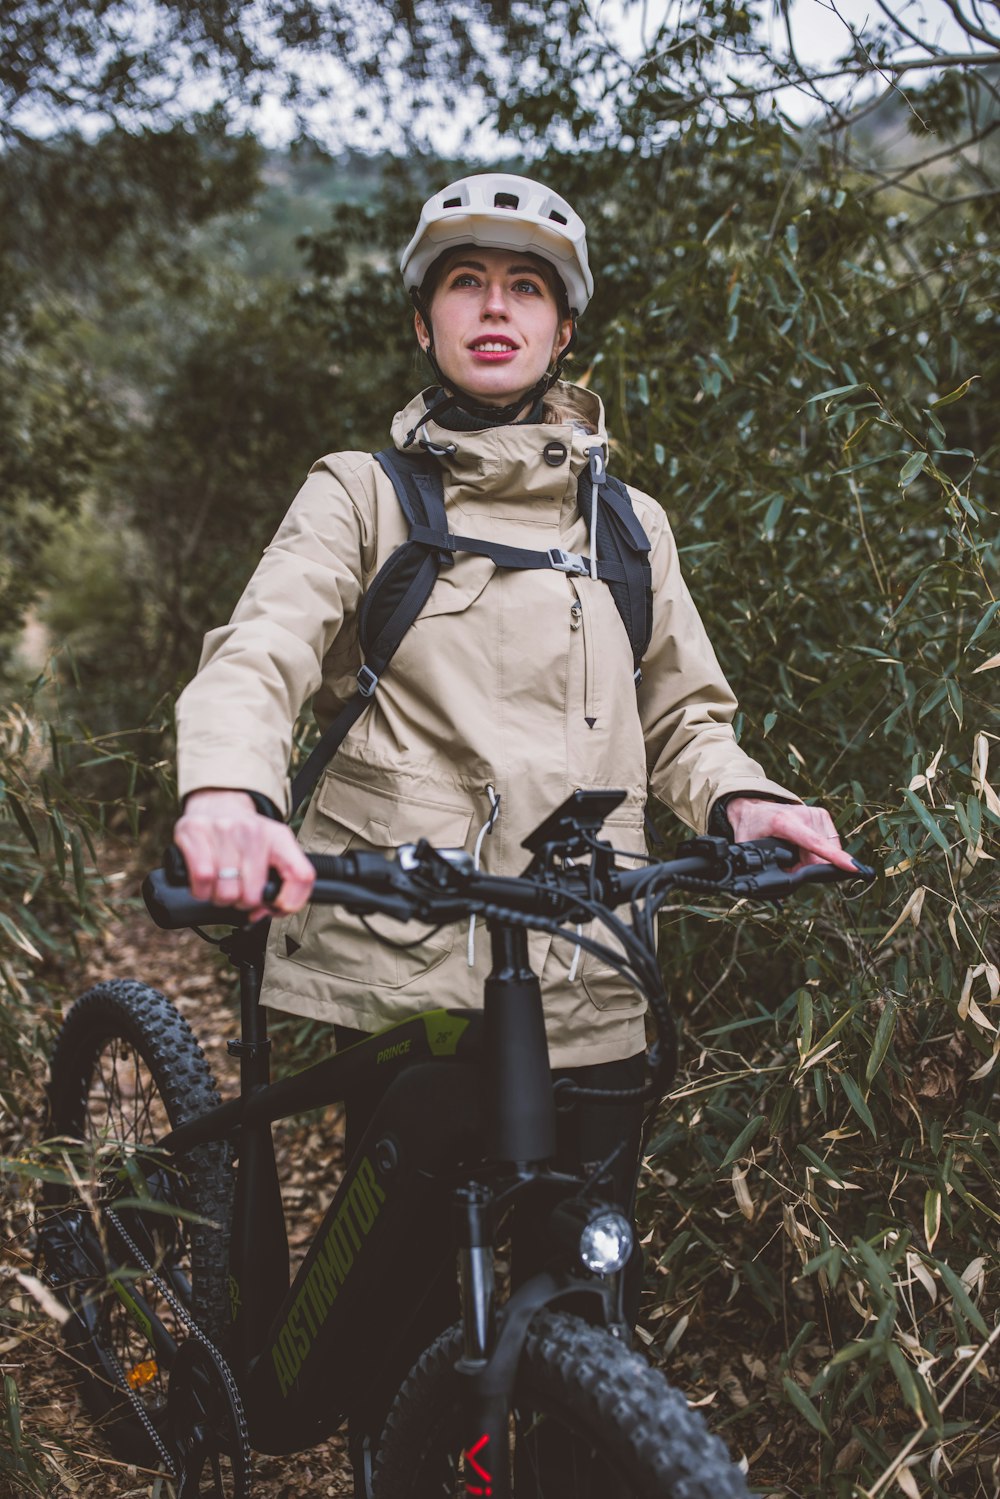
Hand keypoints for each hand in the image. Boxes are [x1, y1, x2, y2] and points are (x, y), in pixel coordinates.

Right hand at [174, 789, 315, 919]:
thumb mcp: (272, 850)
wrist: (219, 801)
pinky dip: (201, 891)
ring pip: (225, 893)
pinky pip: (202, 880)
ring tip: (221, 884)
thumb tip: (259, 914)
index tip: (276, 908)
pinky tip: (205, 883)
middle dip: (243, 902)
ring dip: (220, 897)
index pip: (301, 876)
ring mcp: (224, 829)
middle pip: (252, 895)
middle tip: (238, 890)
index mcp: (279, 837)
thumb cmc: (246, 836)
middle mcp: (253, 831)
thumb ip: (279, 883)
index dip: (290, 903)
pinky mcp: (196, 830)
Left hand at [725, 797, 858, 873]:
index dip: (834, 857)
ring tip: (794, 852)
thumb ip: (764, 870)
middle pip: (822, 854)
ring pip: (829, 849)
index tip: (853, 868)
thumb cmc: (750, 828)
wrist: (752, 806)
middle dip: (810, 866)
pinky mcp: (822, 814)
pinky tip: (803, 847)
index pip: (815, 843)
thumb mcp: (750, 851)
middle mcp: (804, 815)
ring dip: (815, 859)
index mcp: (785, 823)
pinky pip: (830, 842)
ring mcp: (816, 813)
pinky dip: (820, 851)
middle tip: (791, 864)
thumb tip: (779, 895)